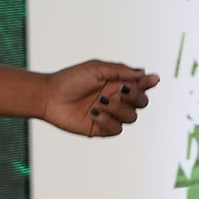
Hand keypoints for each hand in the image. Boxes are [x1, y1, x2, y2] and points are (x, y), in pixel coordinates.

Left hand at [40, 61, 156, 136]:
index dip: (149, 82)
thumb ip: (119, 70)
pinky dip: (107, 121)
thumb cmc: (69, 80)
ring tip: (100, 102)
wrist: (47, 96)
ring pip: (132, 117)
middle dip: (135, 96)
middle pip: (142, 102)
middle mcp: (116, 99)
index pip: (141, 85)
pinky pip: (116, 129)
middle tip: (120, 90)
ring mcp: (109, 114)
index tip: (150, 79)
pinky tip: (93, 113)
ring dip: (119, 109)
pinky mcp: (100, 128)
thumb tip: (143, 73)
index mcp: (117, 83)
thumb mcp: (95, 69)